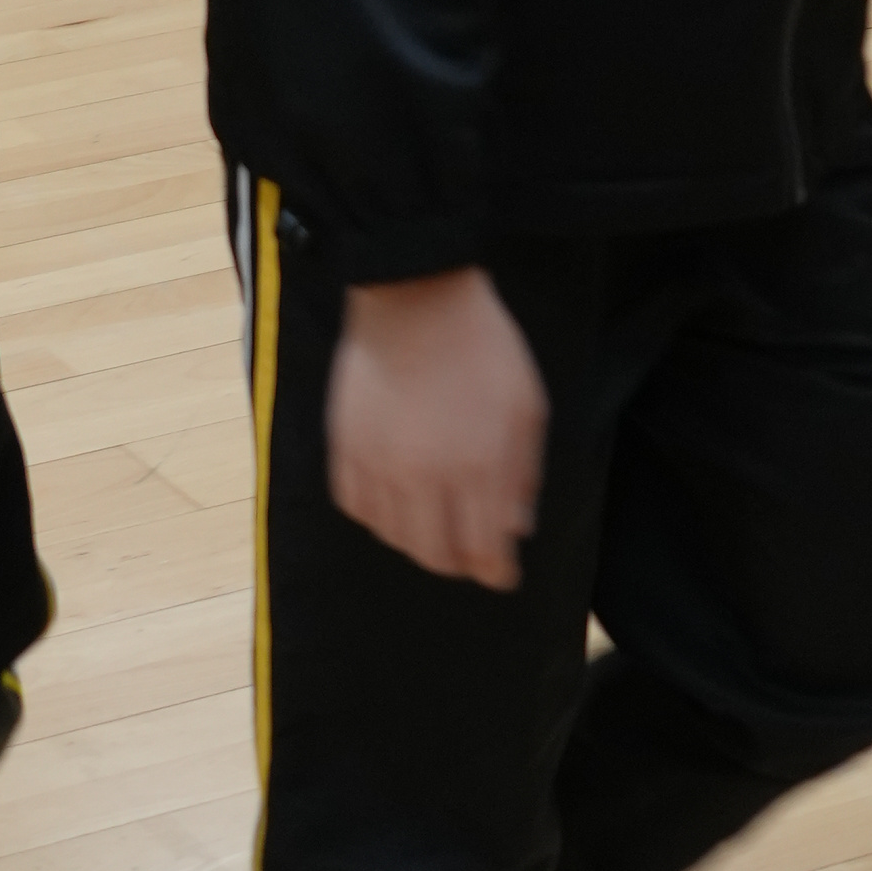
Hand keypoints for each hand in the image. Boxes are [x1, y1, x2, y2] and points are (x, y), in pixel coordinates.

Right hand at [327, 268, 546, 590]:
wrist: (415, 295)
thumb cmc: (482, 347)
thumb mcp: (526, 406)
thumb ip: (523, 473)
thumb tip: (516, 529)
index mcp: (478, 466)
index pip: (484, 551)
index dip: (497, 572)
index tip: (503, 574)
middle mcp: (425, 476)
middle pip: (436, 556)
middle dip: (459, 563)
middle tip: (470, 554)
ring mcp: (380, 463)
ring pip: (393, 537)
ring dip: (418, 542)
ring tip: (433, 526)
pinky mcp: (346, 447)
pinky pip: (355, 506)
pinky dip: (376, 516)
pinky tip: (393, 502)